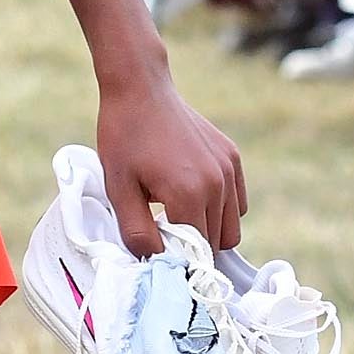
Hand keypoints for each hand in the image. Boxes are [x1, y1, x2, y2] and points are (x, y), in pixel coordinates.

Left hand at [94, 65, 246, 257]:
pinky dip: (219, 209)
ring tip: (174, 213)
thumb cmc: (123, 139)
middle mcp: (217, 184)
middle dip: (191, 247)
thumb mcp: (117, 189)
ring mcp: (229, 170)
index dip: (177, 259)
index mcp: (189, 194)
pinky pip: (236, 203)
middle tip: (161, 232)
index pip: (197, 251)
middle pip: (216, 243)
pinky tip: (190, 196)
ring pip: (231, 226)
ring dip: (207, 229)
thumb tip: (155, 261)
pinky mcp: (233, 158)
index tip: (158, 253)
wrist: (141, 92)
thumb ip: (136, 231)